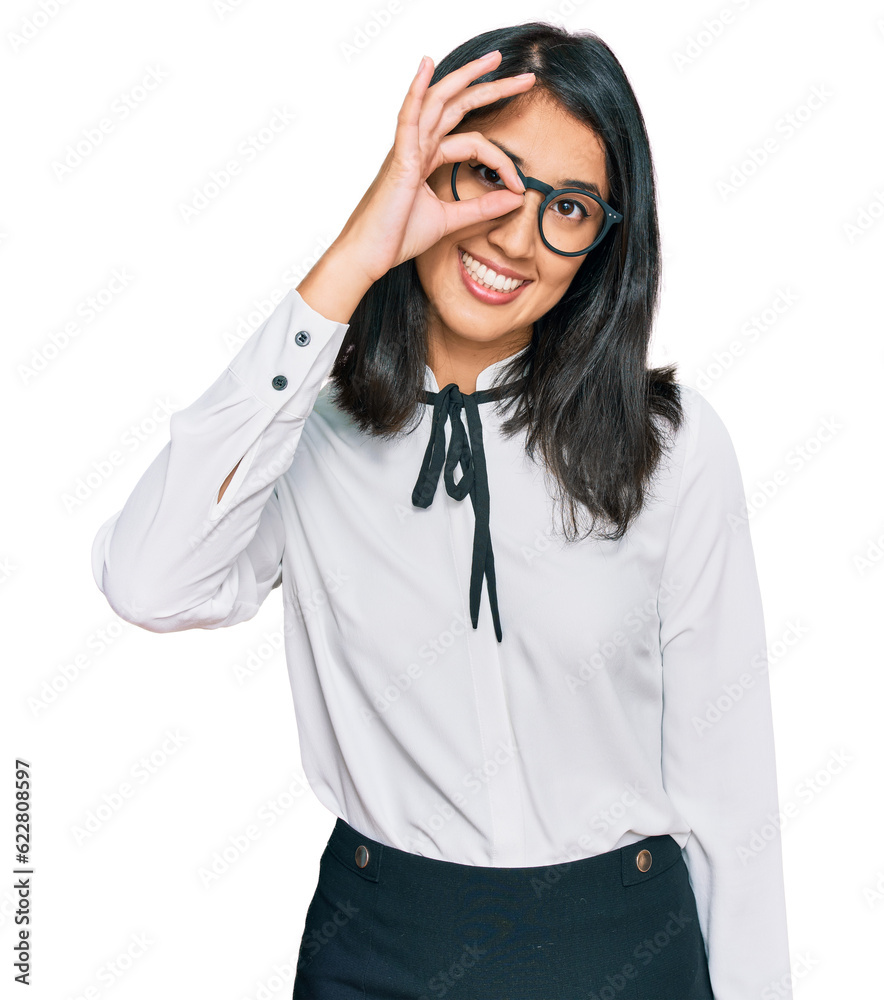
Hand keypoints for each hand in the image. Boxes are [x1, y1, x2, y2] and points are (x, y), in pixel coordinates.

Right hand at [333, 50, 534, 284]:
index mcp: (427, 158)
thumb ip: (481, 208)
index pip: (474, 143)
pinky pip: (408, 118)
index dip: (502, 161)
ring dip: (467, 77)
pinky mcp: (398, 160)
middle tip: (525, 77)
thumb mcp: (449, 220)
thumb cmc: (398, 236)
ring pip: (439, 101)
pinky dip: (416, 90)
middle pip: (458, 105)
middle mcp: (418, 146)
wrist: (369, 255)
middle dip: (491, 88)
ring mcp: (407, 149)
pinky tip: (426, 65)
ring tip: (495, 59)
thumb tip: (515, 199)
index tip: (519, 185)